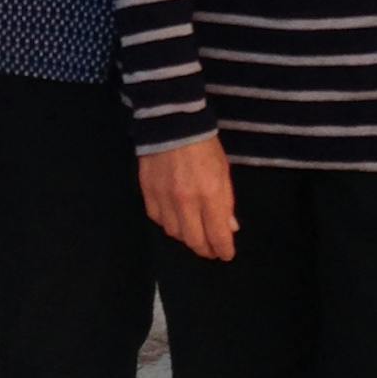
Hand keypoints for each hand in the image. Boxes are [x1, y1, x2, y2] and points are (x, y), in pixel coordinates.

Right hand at [138, 136, 237, 261]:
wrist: (172, 123)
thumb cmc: (205, 146)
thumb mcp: (224, 171)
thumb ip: (226, 202)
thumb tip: (229, 228)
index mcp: (210, 195)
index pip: (217, 235)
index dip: (223, 249)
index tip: (226, 254)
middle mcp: (185, 202)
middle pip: (194, 241)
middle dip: (206, 249)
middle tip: (211, 249)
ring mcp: (164, 198)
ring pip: (174, 234)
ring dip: (186, 238)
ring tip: (194, 233)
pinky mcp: (147, 192)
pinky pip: (157, 219)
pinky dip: (168, 224)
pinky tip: (175, 219)